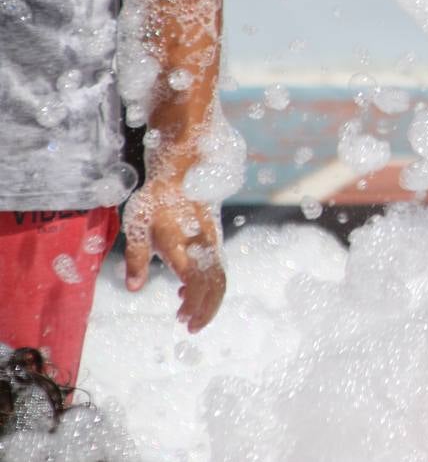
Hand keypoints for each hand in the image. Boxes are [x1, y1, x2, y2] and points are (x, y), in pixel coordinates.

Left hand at [123, 177, 225, 332]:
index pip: (198, 282)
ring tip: (188, 312)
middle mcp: (204, 246)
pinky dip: (209, 285)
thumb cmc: (157, 198)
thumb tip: (134, 287)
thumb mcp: (138, 225)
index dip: (194, 304)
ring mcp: (212, 242)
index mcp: (184, 244)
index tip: (182, 319)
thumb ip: (137, 258)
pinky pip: (218, 267)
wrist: (184, 170)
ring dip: (209, 300)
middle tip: (190, 327)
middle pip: (216, 285)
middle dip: (206, 310)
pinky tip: (189, 288)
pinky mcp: (214, 240)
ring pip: (221, 277)